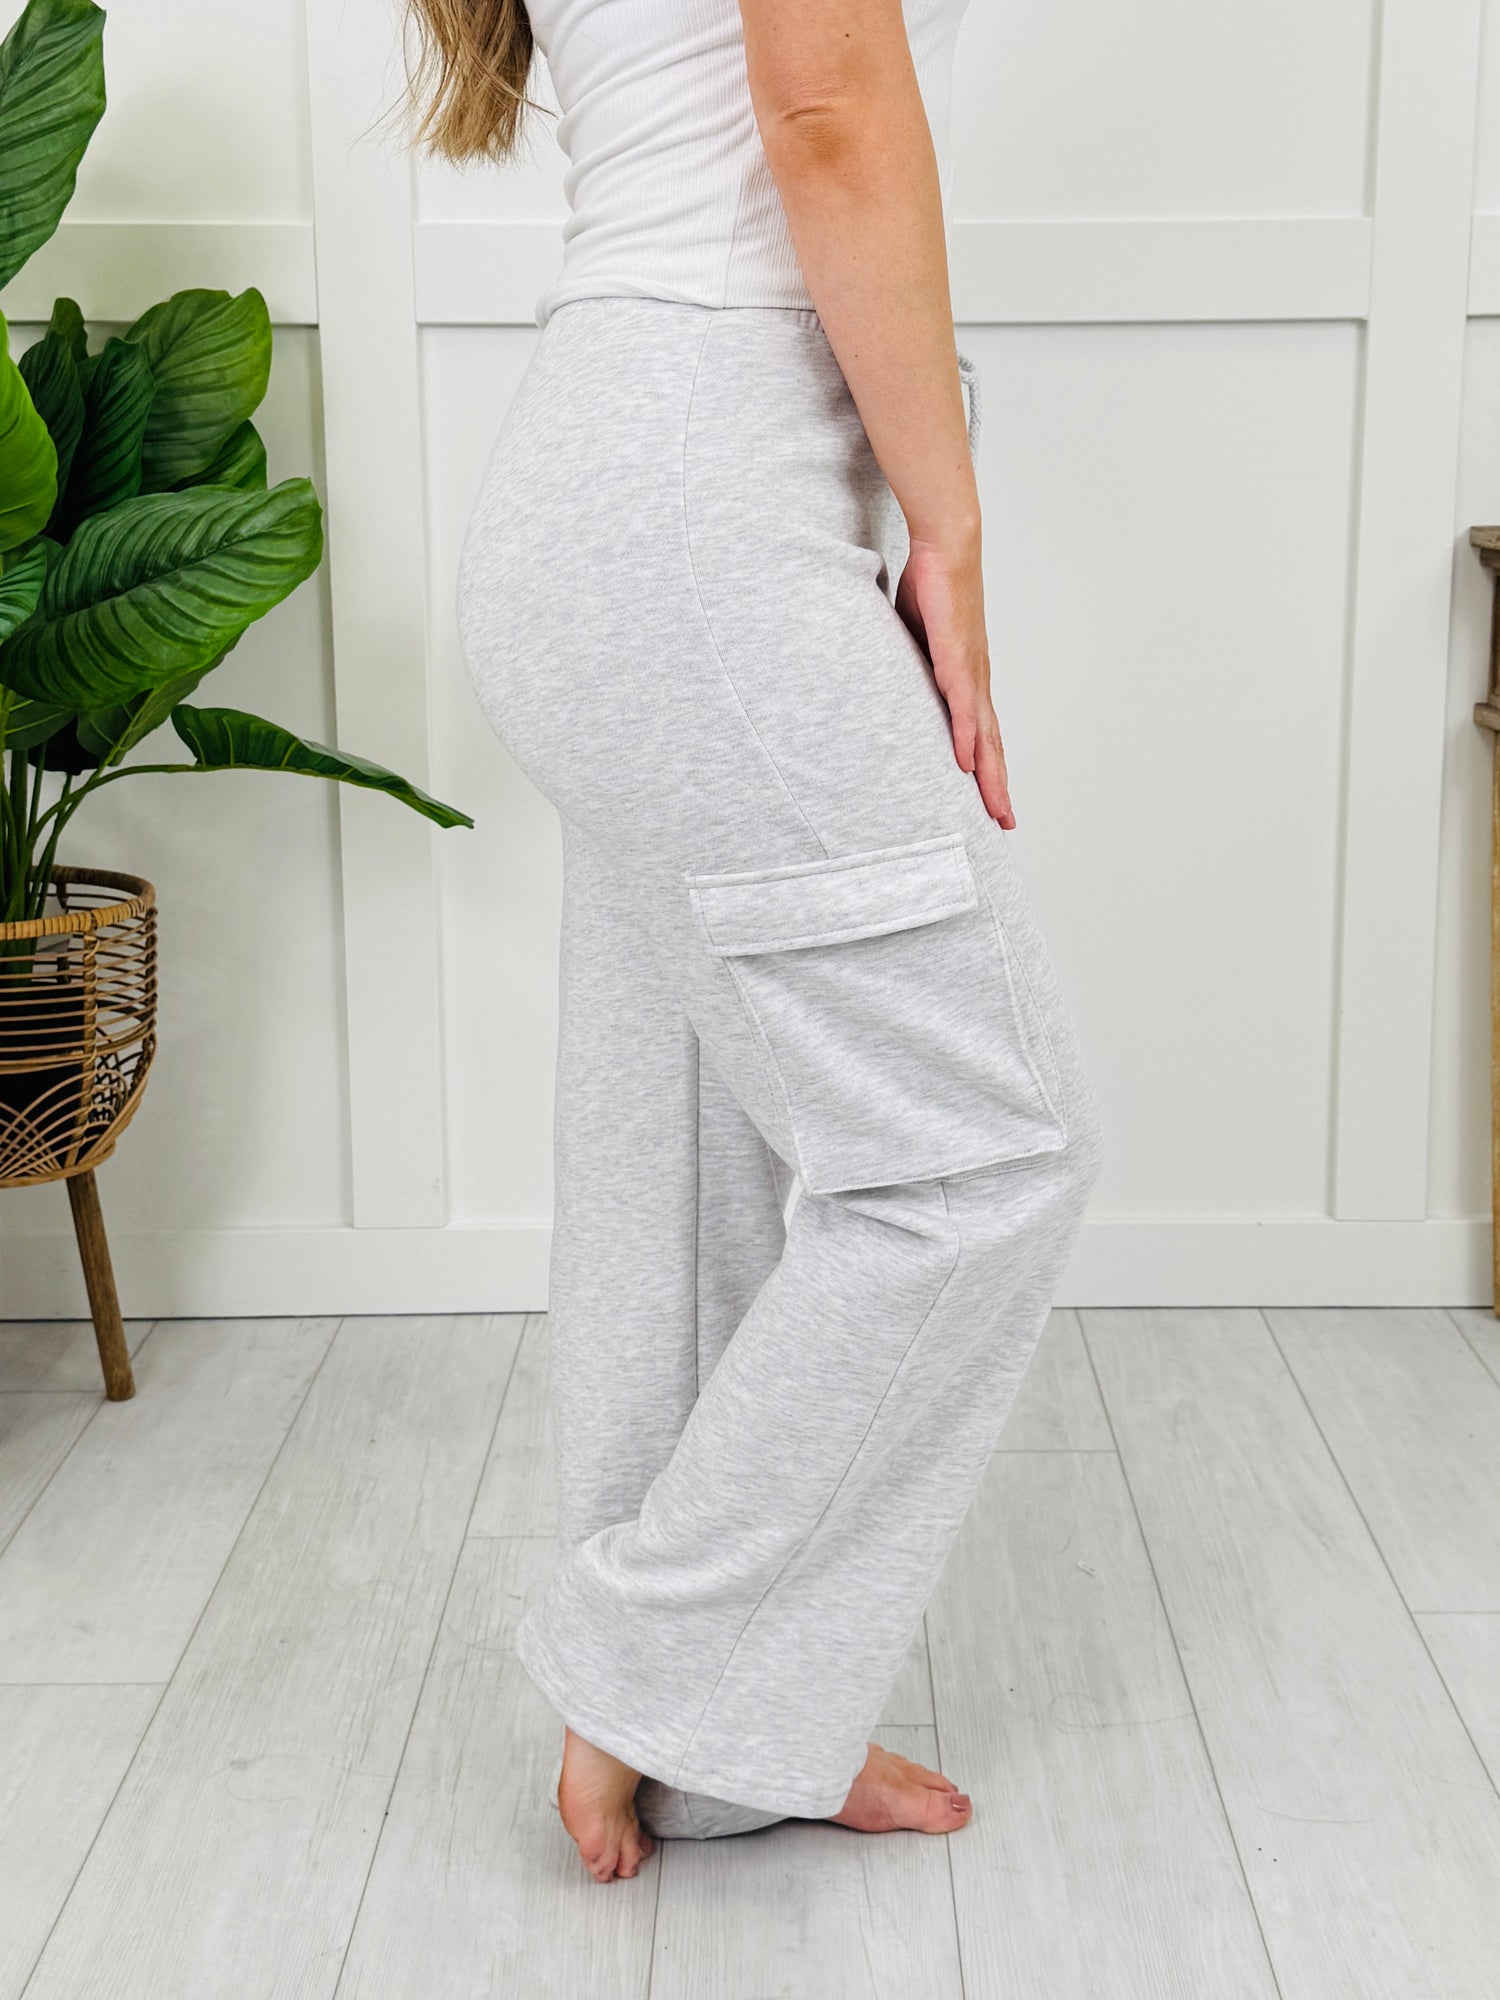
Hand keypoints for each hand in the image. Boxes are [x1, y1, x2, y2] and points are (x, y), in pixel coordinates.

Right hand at [895, 533, 1014, 828]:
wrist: (945, 545)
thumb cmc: (933, 585)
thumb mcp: (914, 638)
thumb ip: (910, 664)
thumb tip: (893, 678)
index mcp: (966, 677)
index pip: (981, 732)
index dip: (987, 767)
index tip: (991, 799)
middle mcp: (975, 679)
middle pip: (991, 744)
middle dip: (998, 786)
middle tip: (1005, 823)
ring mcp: (970, 670)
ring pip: (984, 734)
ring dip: (991, 774)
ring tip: (995, 808)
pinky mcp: (958, 656)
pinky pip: (962, 707)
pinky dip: (967, 738)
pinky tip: (968, 764)